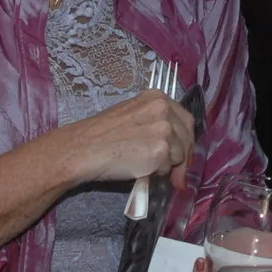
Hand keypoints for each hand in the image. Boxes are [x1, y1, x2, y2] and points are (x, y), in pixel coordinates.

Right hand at [61, 91, 196, 191]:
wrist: (84, 148)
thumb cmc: (102, 134)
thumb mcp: (132, 115)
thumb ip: (156, 124)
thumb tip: (175, 148)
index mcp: (157, 97)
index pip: (185, 120)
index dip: (185, 140)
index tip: (181, 154)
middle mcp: (163, 109)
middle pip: (187, 138)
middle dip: (183, 157)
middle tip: (175, 174)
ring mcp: (164, 129)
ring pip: (180, 155)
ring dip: (167, 165)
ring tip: (145, 165)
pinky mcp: (160, 150)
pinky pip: (168, 168)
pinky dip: (157, 173)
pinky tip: (140, 169)